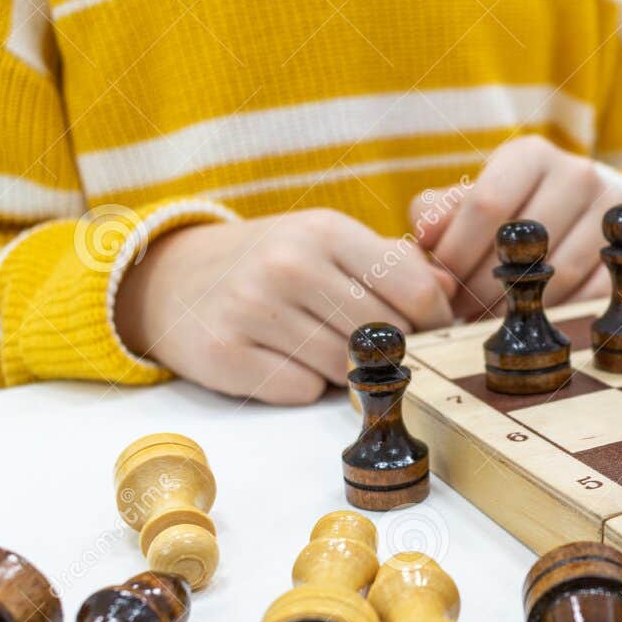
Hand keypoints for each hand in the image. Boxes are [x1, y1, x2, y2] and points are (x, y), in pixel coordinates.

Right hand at [115, 209, 455, 403]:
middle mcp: (288, 265)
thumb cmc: (269, 262)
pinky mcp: (226, 355)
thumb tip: (450, 290)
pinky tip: (284, 359)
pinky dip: (303, 385)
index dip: (434, 320)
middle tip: (375, 349)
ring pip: (344, 369)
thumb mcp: (326, 243)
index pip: (413, 289)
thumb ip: (391, 263)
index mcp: (323, 230)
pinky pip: (301, 391)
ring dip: (346, 371)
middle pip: (381, 335)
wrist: (171, 278)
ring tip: (322, 347)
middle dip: (387, 350)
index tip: (432, 331)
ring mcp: (253, 310)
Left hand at [412, 135, 621, 318]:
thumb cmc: (505, 210)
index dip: (457, 252)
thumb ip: (437, 213)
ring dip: (518, 306)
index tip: (442, 283)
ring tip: (489, 318)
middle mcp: (577, 175)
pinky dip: (555, 314)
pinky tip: (529, 319)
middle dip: (483, 286)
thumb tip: (425, 237)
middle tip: (461, 310)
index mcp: (531, 155)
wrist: (573, 213)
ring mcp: (609, 214)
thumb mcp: (467, 200)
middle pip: (525, 245)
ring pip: (558, 275)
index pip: (487, 205)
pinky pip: (590, 294)